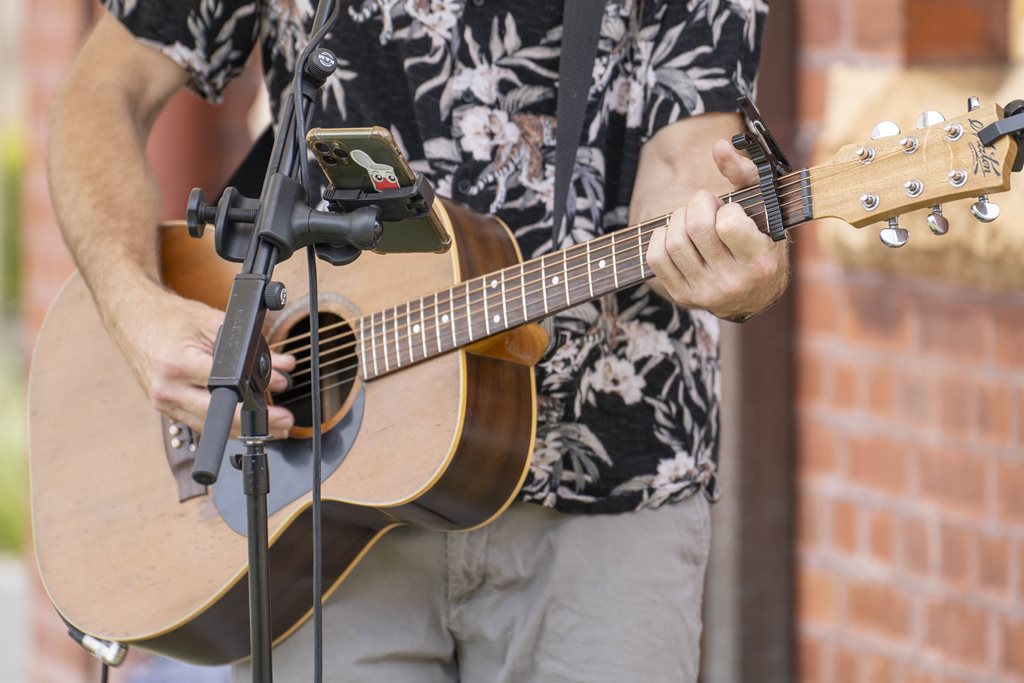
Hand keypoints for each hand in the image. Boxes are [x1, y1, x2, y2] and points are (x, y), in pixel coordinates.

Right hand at [109, 284, 295, 437]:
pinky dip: (223, 422)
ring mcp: (164, 404)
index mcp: (177, 365)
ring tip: (271, 426)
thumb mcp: (212, 321)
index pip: (226, 388)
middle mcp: (168, 390)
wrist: (131, 317)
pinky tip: (244, 421)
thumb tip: (282, 365)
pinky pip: (200, 423)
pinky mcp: (165, 409)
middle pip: (219, 418)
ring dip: (243, 429)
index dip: (256, 395)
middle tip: (283, 422)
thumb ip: (250, 345)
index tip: (276, 399)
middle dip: (255, 424)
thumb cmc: (169, 318)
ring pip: (211, 427)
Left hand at [645, 139, 788, 320]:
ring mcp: (706, 292)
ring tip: (692, 219)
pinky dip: (660, 237)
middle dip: (697, 205)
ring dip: (678, 219)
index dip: (725, 208)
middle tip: (706, 206)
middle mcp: (733, 282)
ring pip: (674, 241)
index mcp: (760, 261)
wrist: (754, 294)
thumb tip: (719, 146)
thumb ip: (745, 173)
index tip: (731, 211)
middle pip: (696, 227)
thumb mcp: (765, 207)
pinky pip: (655, 258)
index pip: (727, 222)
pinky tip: (675, 234)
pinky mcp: (683, 296)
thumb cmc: (761, 240)